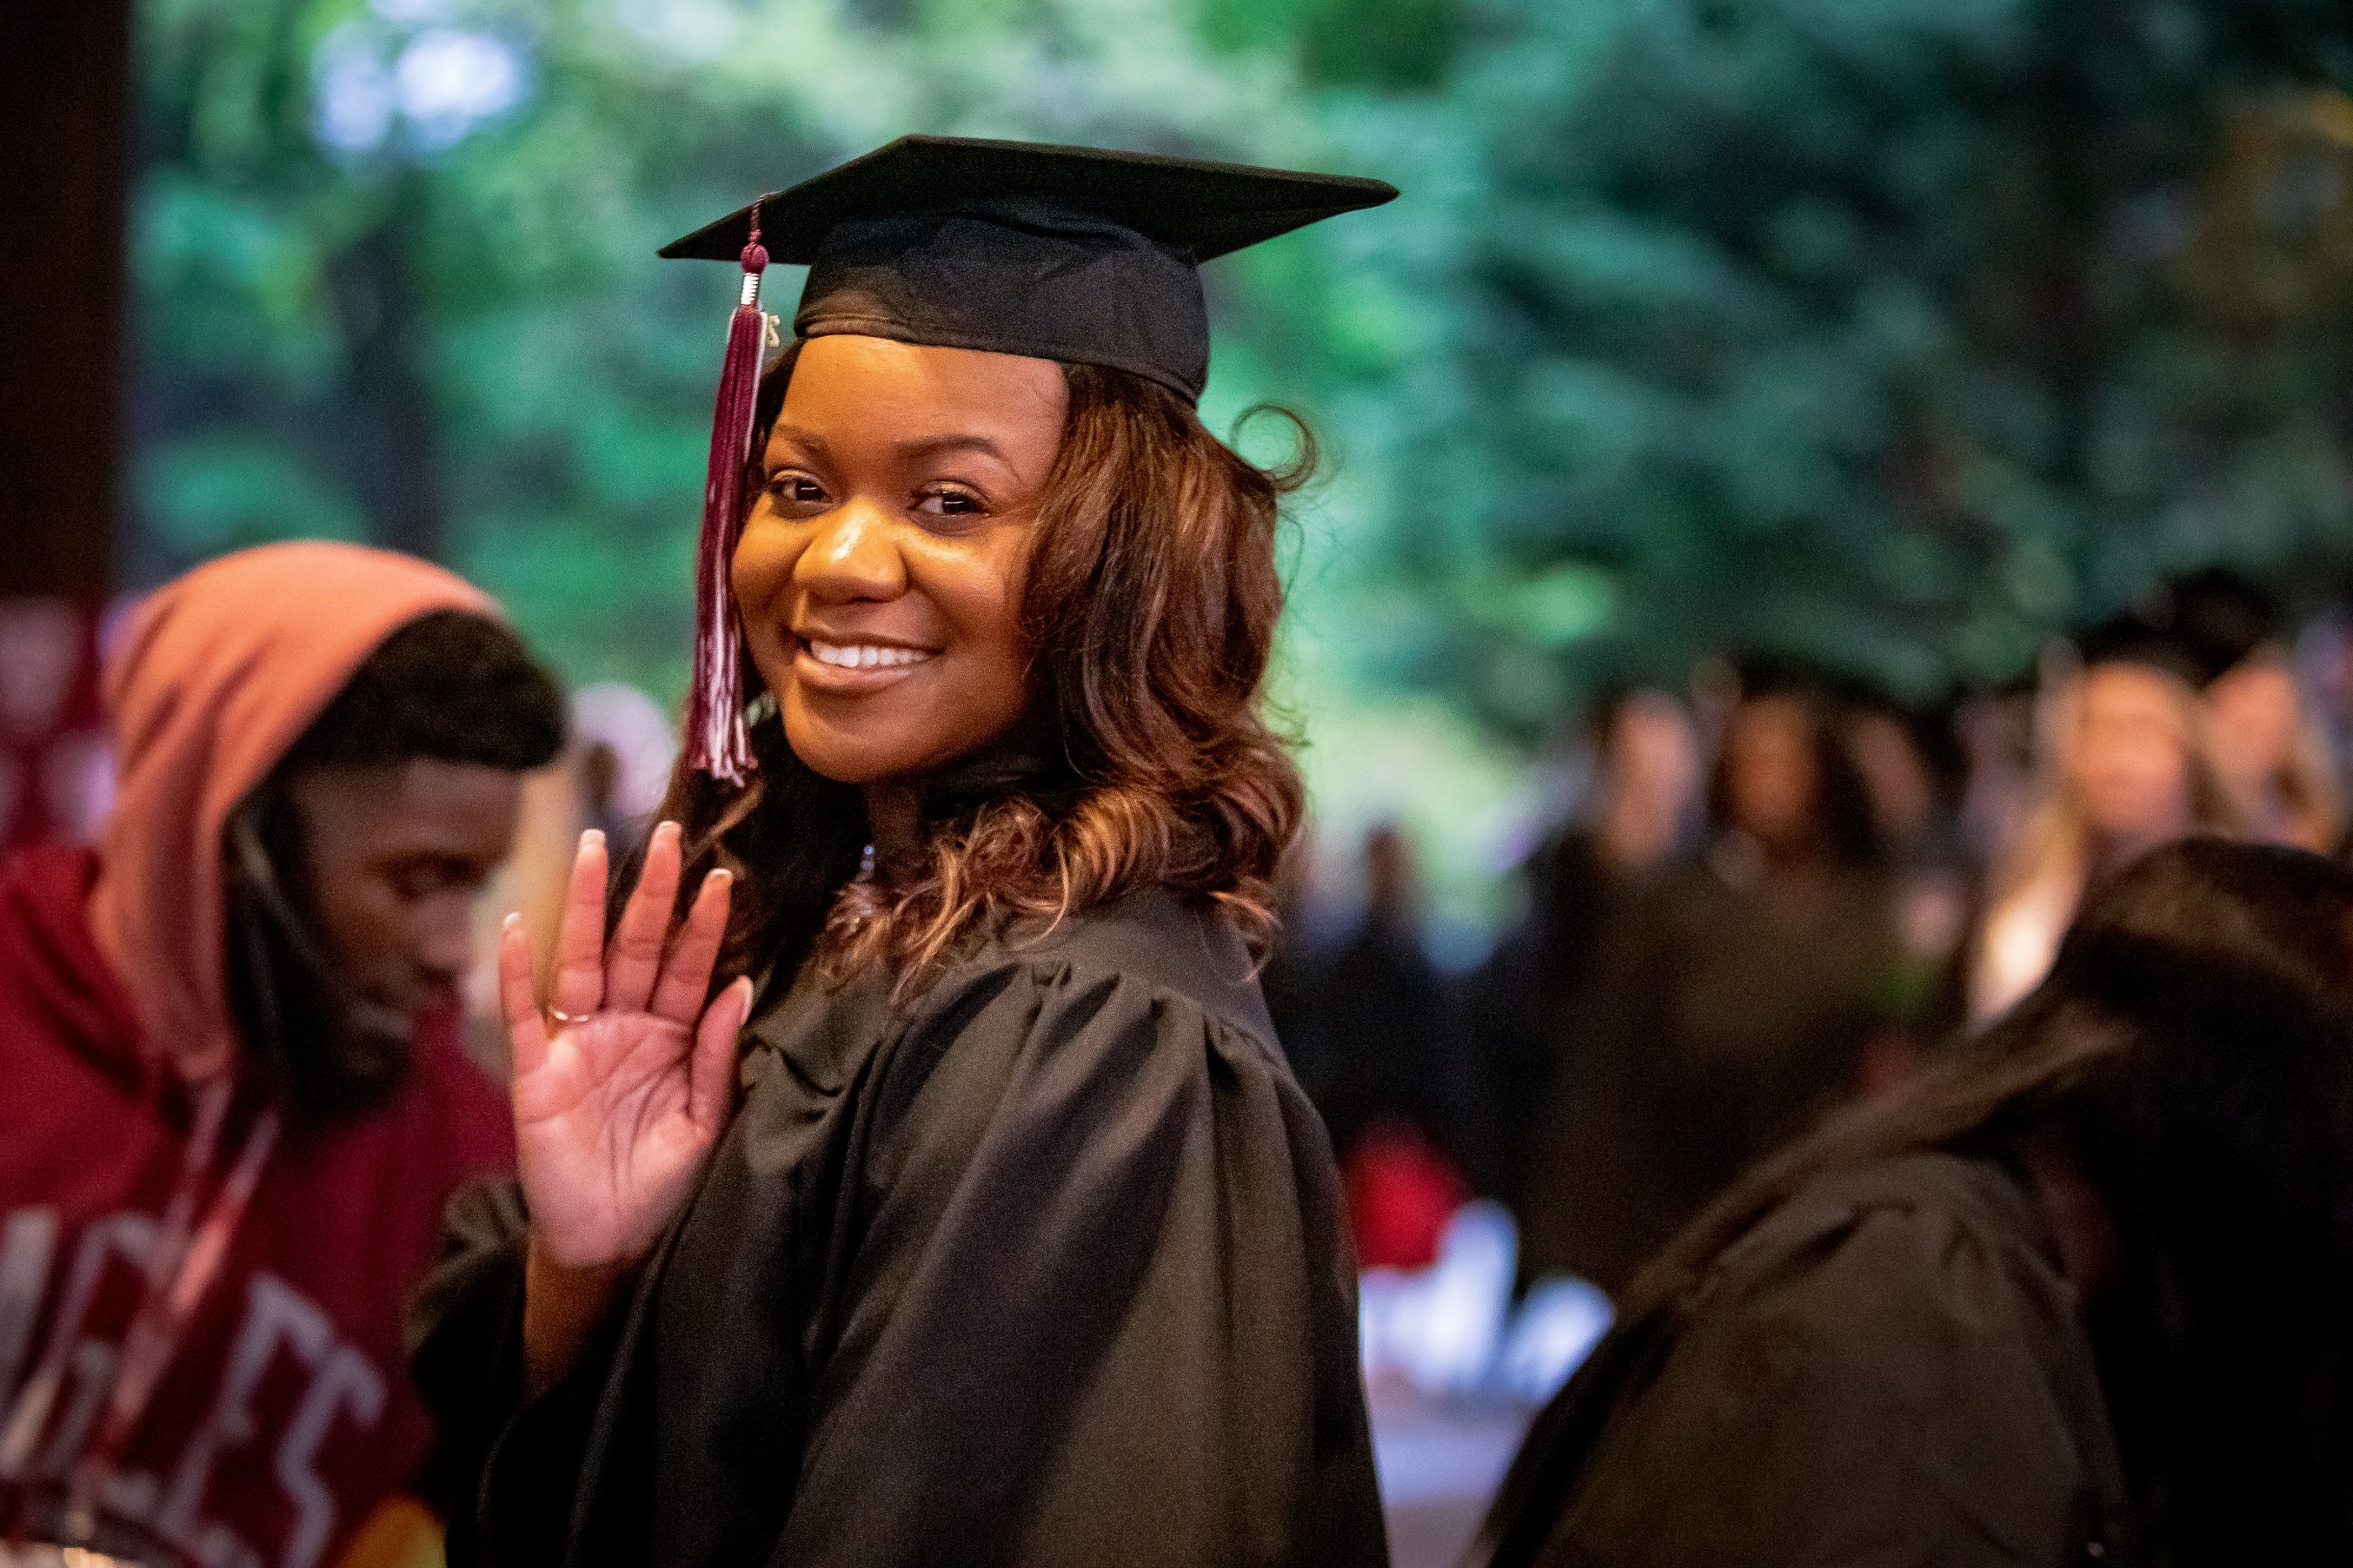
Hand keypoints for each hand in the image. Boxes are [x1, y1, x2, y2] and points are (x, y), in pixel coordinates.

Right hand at [501, 822, 750, 1275]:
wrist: (612, 1245)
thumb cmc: (662, 1186)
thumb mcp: (705, 1123)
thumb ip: (719, 1058)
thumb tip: (739, 986)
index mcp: (673, 1036)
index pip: (691, 968)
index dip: (705, 925)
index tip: (725, 877)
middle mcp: (625, 1027)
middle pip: (638, 947)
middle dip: (652, 892)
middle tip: (668, 834)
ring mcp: (578, 1045)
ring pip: (582, 962)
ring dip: (585, 907)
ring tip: (592, 849)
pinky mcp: (537, 1074)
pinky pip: (524, 1017)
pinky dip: (515, 975)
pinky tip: (513, 930)